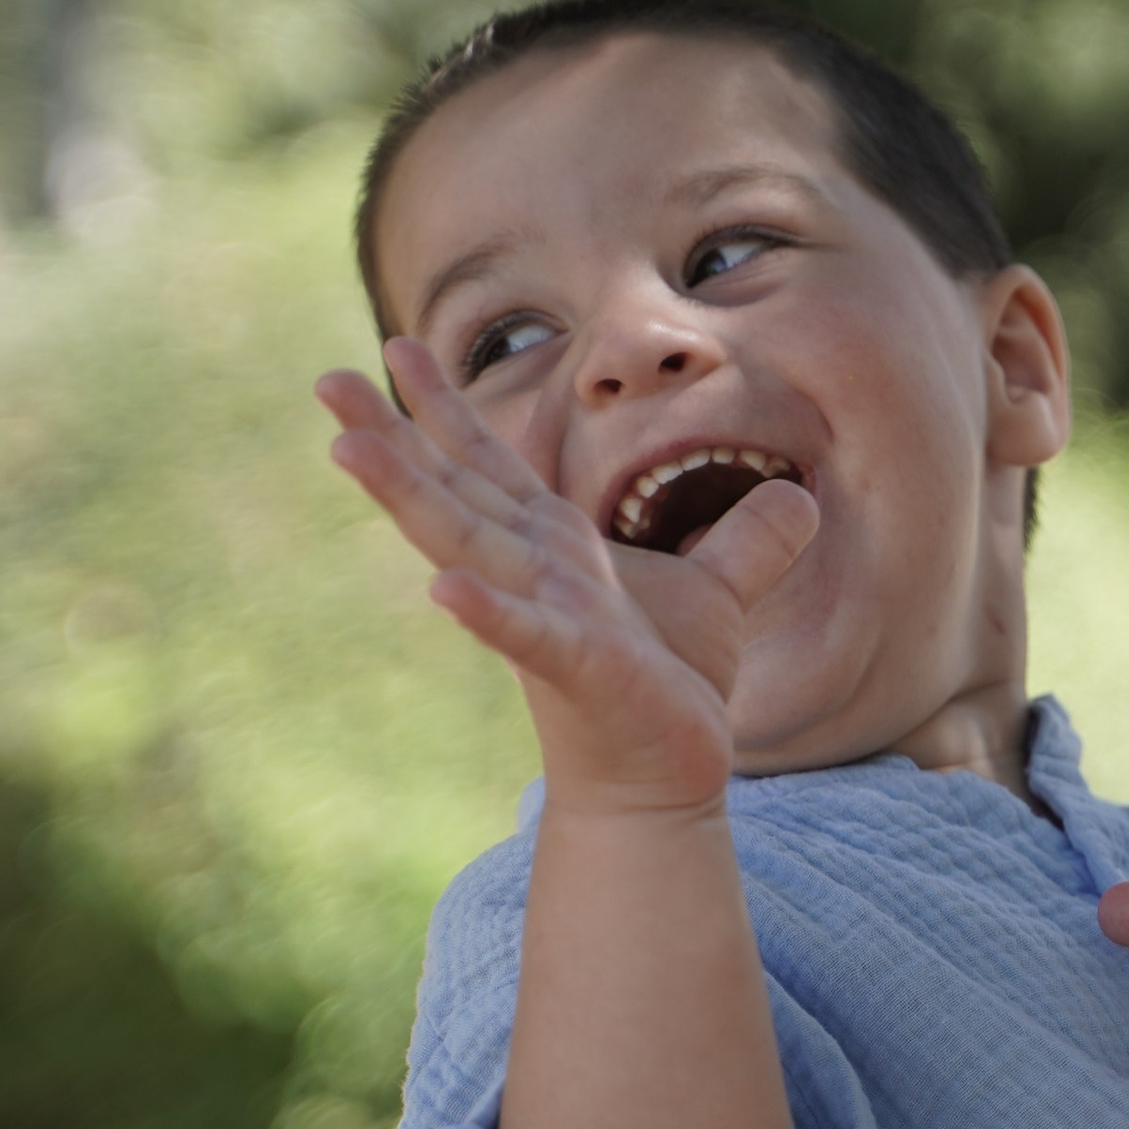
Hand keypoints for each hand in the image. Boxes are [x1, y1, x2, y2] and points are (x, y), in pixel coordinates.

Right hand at [317, 340, 815, 814]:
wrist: (663, 783)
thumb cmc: (666, 688)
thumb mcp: (716, 596)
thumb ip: (748, 542)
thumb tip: (800, 497)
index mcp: (555, 545)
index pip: (490, 464)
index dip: (446, 407)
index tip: (400, 345)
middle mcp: (534, 574)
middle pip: (451, 491)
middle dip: (391, 436)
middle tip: (327, 379)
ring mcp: (546, 620)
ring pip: (466, 547)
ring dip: (408, 497)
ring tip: (347, 451)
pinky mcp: (578, 671)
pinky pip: (528, 636)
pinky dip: (489, 613)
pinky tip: (443, 593)